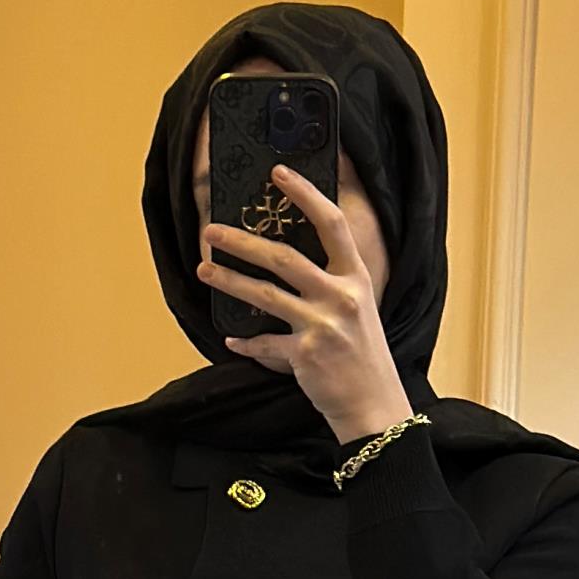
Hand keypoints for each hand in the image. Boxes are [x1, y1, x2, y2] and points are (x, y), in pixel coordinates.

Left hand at [196, 161, 412, 444]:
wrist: (373, 405)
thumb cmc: (362, 355)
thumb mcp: (357, 308)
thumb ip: (330, 281)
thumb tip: (285, 258)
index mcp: (356, 278)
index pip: (331, 223)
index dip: (305, 194)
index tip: (279, 173)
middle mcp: (341, 296)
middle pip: (284, 257)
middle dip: (242, 241)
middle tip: (211, 230)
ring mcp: (322, 326)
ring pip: (266, 295)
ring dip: (230, 280)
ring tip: (204, 270)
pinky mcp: (305, 356)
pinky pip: (264, 343)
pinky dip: (246, 342)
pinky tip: (231, 340)